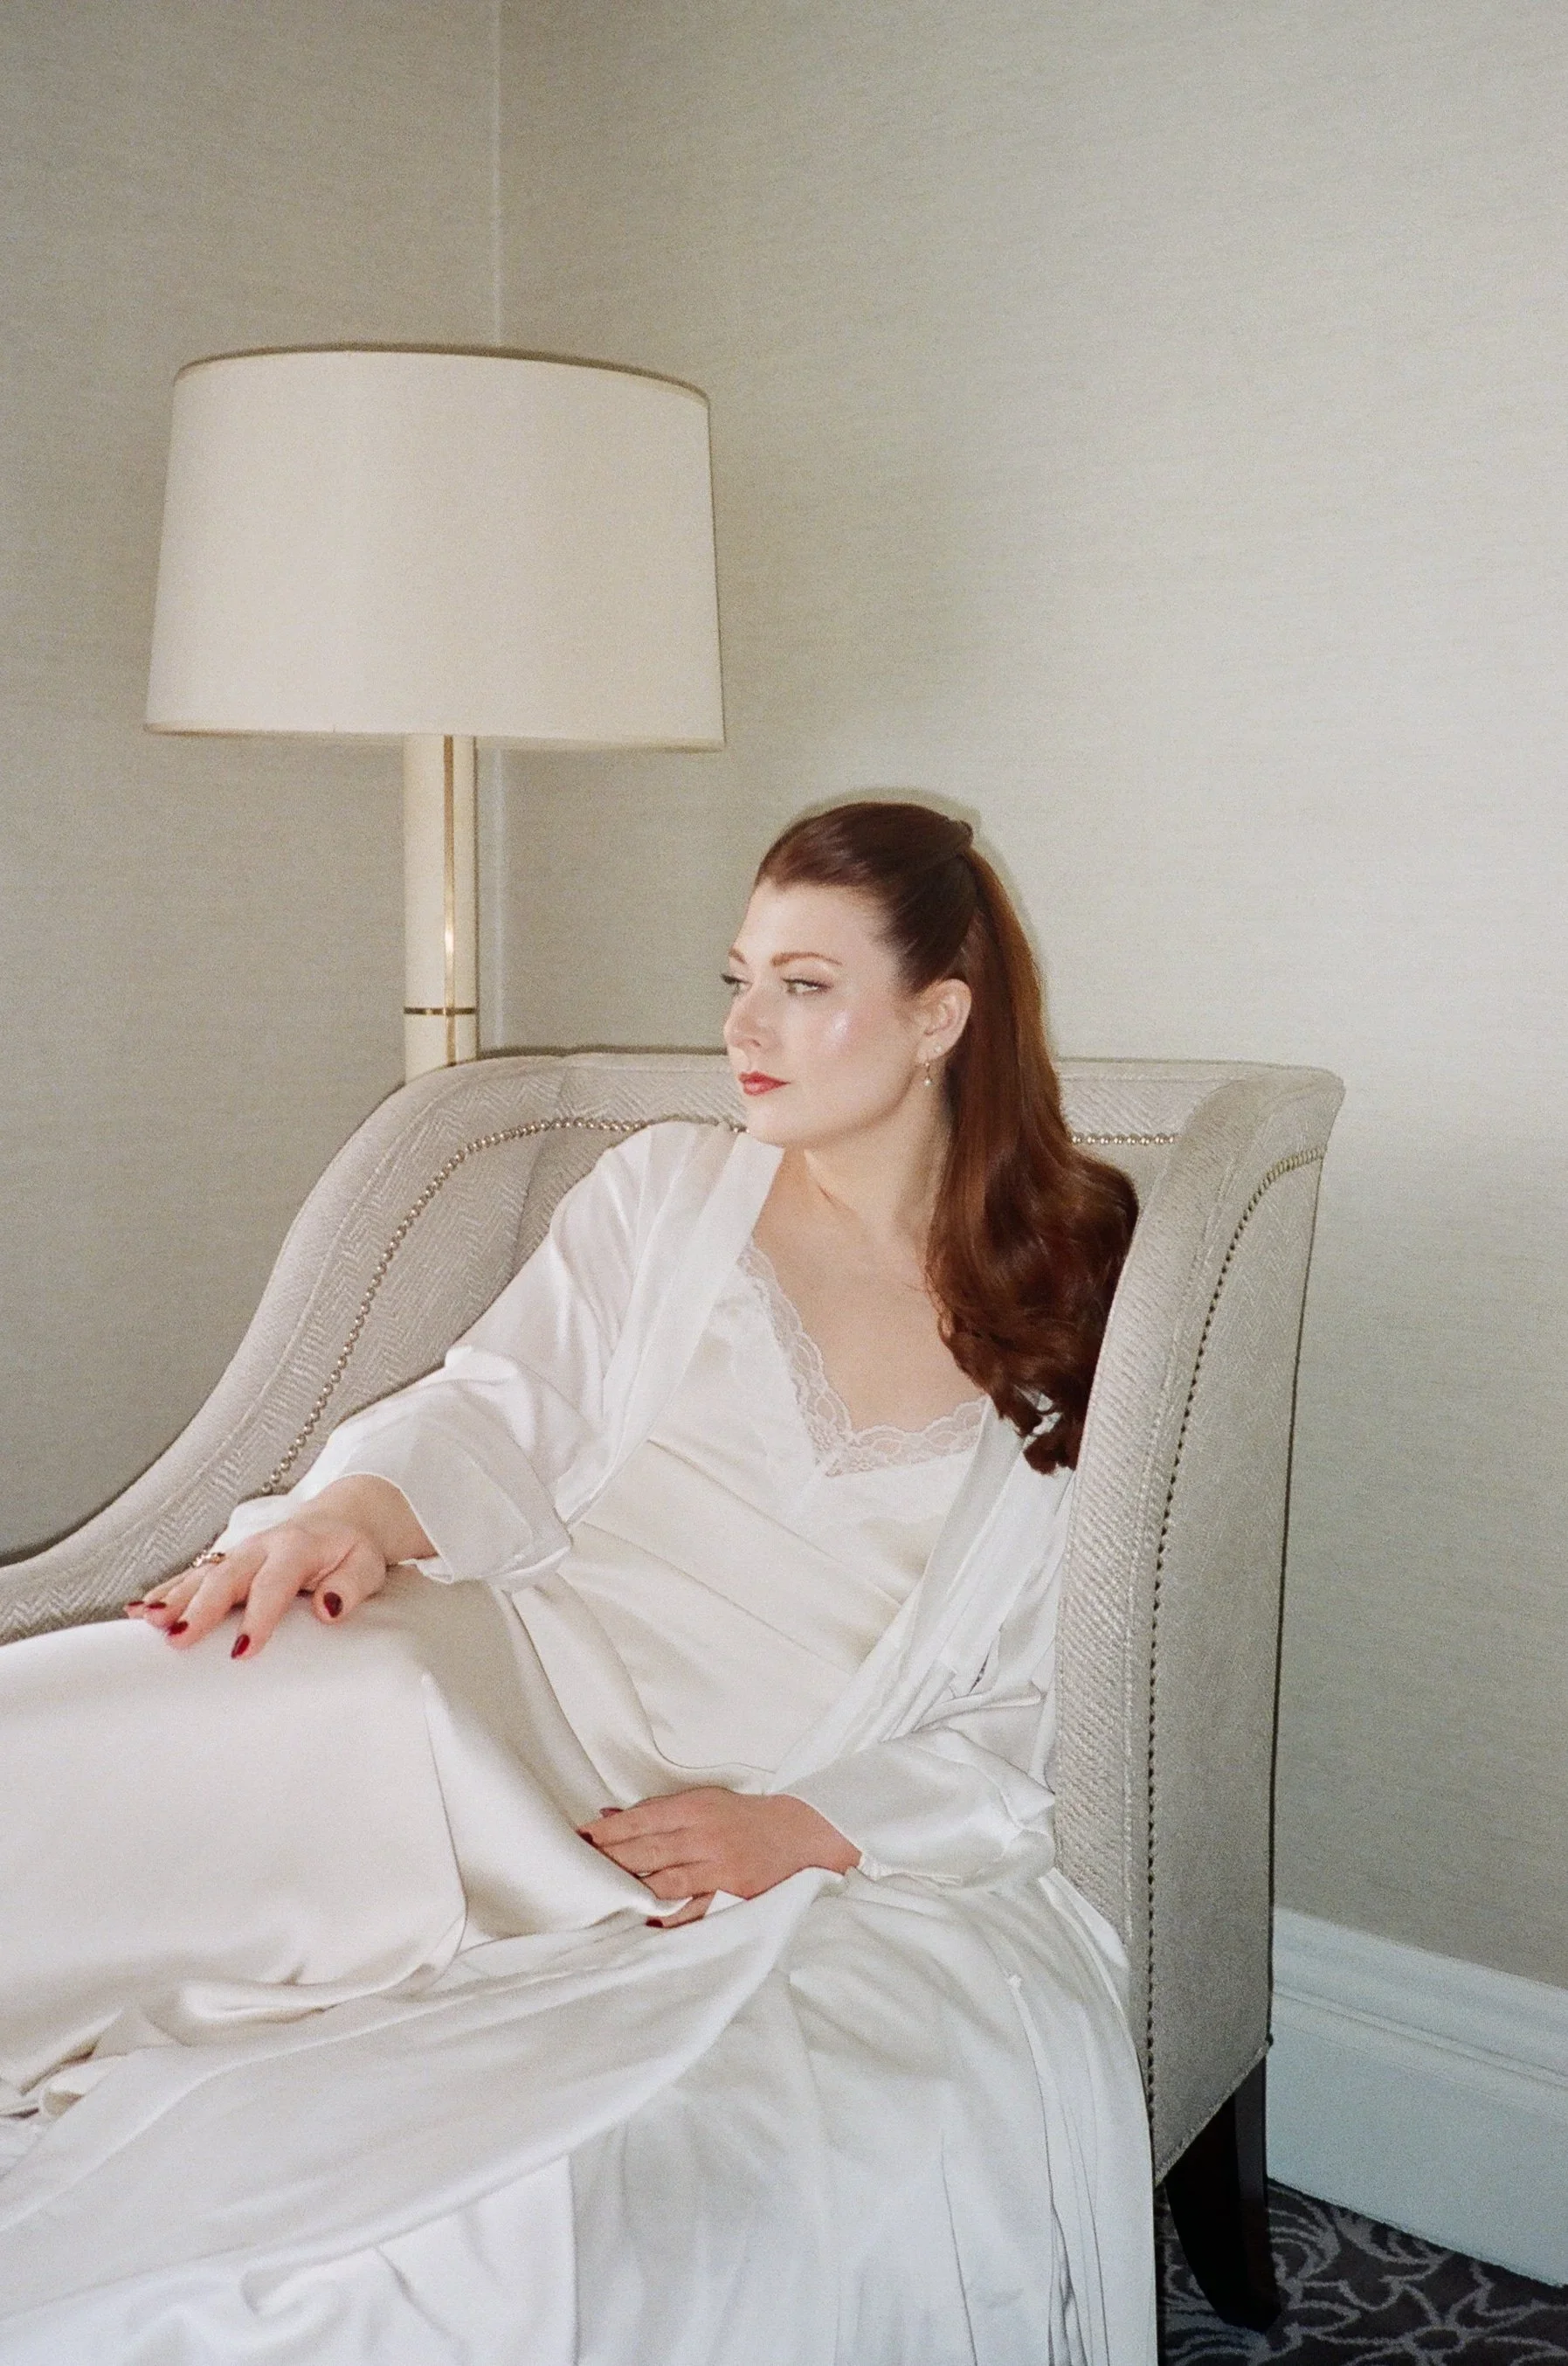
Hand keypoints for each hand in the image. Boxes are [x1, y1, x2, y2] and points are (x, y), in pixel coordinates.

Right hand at [125, 1478, 430, 1660]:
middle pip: (225, 1577)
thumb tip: (329, 1609)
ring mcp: (239, 1553)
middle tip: (177, 1638)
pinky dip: (164, 1591)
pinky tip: (138, 1611)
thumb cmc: (352, 1550)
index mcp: (297, 1547)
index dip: (258, 1617)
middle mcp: (261, 1546)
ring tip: (146, 1622)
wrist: (340, 1520)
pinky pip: (191, 1576)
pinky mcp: (225, 1563)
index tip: (242, 1650)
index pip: (274, 1583)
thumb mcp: (367, 1566)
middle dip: (199, 1608)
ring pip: (201, 1575)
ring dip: (173, 1598)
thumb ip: (350, 1586)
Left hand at [581, 1789, 859, 1925]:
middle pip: (647, 1853)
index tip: (580, 1839)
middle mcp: (705, 1837)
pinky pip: (695, 1910)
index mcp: (696, 1808)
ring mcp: (719, 1868)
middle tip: (578, 1870)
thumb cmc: (744, 1816)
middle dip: (610, 1862)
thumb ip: (658, 1811)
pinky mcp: (733, 1894)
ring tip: (603, 1897)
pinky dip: (669, 1919)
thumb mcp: (704, 1800)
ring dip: (632, 1891)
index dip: (609, 1832)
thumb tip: (609, 1815)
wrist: (800, 1833)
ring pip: (666, 1883)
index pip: (642, 1820)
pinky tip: (646, 1923)